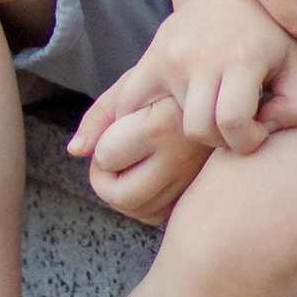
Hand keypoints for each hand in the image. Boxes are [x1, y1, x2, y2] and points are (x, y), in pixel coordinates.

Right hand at [70, 0, 296, 219]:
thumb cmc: (268, 34)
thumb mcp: (296, 65)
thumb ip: (295, 109)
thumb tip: (262, 133)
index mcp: (240, 58)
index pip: (233, 124)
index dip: (249, 141)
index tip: (257, 130)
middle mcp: (199, 58)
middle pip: (199, 130)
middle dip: (220, 140)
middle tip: (233, 127)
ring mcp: (167, 59)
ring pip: (169, 125)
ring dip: (191, 131)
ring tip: (209, 117)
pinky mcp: (147, 62)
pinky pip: (125, 104)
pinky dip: (118, 125)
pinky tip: (100, 143)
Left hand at [75, 85, 202, 226]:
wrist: (222, 90)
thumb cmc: (170, 82)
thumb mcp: (132, 84)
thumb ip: (99, 116)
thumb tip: (74, 151)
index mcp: (163, 124)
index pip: (106, 156)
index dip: (102, 143)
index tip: (116, 126)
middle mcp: (182, 158)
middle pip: (122, 197)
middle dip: (103, 179)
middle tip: (108, 156)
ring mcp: (194, 179)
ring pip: (140, 211)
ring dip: (122, 192)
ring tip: (127, 162)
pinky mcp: (199, 190)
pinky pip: (161, 215)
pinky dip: (143, 203)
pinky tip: (143, 176)